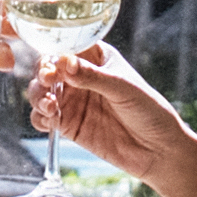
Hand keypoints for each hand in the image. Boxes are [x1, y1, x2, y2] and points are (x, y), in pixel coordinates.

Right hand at [22, 43, 196, 196]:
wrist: (158, 150)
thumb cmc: (149, 110)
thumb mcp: (123, 88)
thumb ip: (92, 76)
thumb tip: (63, 62)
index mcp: (96, 58)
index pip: (67, 45)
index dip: (55, 50)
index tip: (54, 62)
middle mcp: (80, 77)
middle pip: (48, 68)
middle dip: (43, 74)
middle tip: (49, 82)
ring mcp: (73, 101)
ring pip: (41, 92)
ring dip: (37, 96)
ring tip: (50, 105)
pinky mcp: (68, 125)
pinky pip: (43, 118)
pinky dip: (39, 117)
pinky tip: (49, 120)